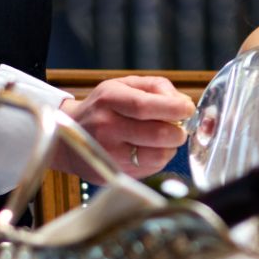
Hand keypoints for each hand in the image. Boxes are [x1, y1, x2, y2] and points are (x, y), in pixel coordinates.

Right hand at [57, 76, 195, 177]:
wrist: (70, 136)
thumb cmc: (104, 107)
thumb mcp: (124, 86)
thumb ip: (157, 87)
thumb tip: (182, 102)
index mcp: (109, 100)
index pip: (145, 106)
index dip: (174, 108)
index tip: (187, 109)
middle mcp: (106, 128)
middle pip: (157, 134)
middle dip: (178, 131)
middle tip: (178, 127)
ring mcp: (109, 153)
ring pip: (158, 155)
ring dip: (170, 147)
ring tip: (163, 138)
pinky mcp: (115, 172)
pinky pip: (151, 168)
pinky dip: (159, 158)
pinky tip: (149, 149)